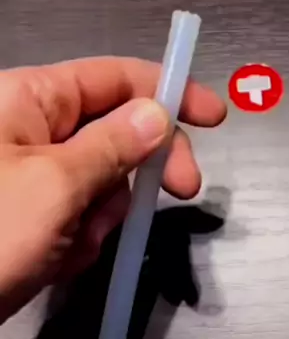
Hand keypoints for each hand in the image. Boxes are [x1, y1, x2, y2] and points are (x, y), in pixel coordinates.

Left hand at [0, 56, 225, 321]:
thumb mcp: (56, 186)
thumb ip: (115, 145)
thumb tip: (157, 113)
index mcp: (31, 98)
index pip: (114, 77)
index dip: (168, 90)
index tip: (214, 116)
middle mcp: (30, 128)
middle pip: (115, 129)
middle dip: (144, 164)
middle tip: (184, 192)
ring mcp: (27, 175)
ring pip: (101, 180)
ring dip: (103, 214)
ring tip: (71, 243)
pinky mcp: (24, 216)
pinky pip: (76, 215)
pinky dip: (78, 239)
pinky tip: (54, 261)